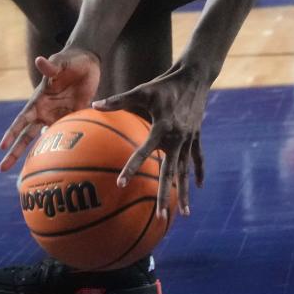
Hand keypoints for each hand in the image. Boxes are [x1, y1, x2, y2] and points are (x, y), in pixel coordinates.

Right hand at [0, 47, 100, 170]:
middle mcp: (46, 112)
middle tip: (2, 168)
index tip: (2, 146)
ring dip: (38, 155)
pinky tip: (62, 164)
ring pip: (46, 140)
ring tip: (29, 173)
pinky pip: (68, 135)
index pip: (22, 120)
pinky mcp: (74, 118)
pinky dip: (65, 149)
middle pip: (27, 136)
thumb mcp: (60, 62)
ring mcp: (59, 117)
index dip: (12, 133)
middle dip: (15, 152)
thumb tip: (39, 60)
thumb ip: (51, 66)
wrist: (88, 62)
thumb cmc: (70, 60)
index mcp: (39, 101)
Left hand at [93, 61, 208, 216]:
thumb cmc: (164, 83)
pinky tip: (199, 187)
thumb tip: (95, 104)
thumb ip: (118, 100)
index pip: (144, 152)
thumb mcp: (142, 90)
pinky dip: (198, 172)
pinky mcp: (197, 136)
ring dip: (185, 192)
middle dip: (166, 195)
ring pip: (186, 171)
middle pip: (170, 172)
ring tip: (186, 214)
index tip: (121, 184)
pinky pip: (198, 158)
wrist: (194, 76)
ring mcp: (189, 139)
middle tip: (161, 217)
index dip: (132, 167)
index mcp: (162, 127)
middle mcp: (177, 137)